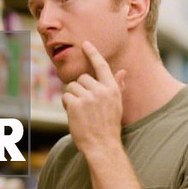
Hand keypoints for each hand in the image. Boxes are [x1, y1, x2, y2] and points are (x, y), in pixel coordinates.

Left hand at [62, 41, 124, 158]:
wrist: (103, 145)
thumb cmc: (109, 126)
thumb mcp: (116, 104)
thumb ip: (117, 86)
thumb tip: (122, 71)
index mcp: (112, 88)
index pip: (102, 66)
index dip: (93, 53)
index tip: (85, 43)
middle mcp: (101, 90)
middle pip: (82, 78)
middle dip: (79, 89)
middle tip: (85, 106)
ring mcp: (88, 97)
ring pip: (71, 87)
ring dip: (72, 97)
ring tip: (80, 111)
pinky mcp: (76, 104)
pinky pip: (65, 97)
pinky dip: (66, 105)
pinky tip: (74, 115)